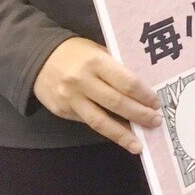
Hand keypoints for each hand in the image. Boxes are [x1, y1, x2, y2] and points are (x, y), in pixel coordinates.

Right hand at [33, 36, 159, 153]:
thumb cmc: (76, 52)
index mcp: (96, 62)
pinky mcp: (62, 111)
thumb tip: (143, 87)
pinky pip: (88, 123)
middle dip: (139, 114)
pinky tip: (120, 136)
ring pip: (100, 121)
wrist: (38, 59)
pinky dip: (106, 131)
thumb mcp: (98, 50)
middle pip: (116, 103)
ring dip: (122, 134)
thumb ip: (116, 66)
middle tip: (155, 121)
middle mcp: (82, 81)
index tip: (157, 103)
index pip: (125, 82)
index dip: (143, 95)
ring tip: (139, 144)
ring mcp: (70, 99)